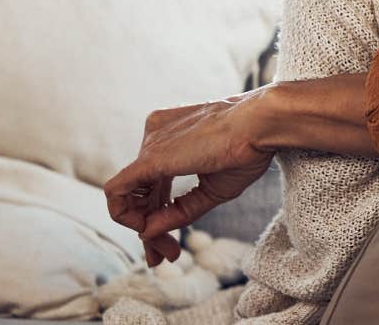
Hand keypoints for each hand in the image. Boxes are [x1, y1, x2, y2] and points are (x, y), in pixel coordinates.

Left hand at [103, 91, 275, 266]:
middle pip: (142, 192)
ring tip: (165, 251)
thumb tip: (147, 233)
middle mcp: (156, 137)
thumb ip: (180, 210)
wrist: (261, 124)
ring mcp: (150, 144)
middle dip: (151, 227)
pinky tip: (146, 232)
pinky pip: (117, 192)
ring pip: (128, 195)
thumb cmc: (248, 149)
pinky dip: (126, 216)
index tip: (173, 243)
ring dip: (142, 227)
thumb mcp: (213, 189)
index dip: (159, 215)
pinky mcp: (148, 158)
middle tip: (167, 255)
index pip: (154, 184)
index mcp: (173, 137)